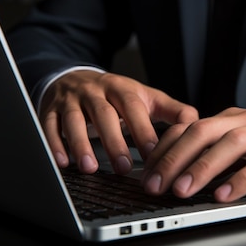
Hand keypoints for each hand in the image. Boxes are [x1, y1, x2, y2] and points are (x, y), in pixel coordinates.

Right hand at [39, 70, 197, 173]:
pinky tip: (62, 162)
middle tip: (123, 167)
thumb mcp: (145, 97)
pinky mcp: (51, 109)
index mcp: (122, 88)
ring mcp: (71, 99)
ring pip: (74, 119)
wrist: (75, 77)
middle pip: (103, 113)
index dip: (142, 130)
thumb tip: (196, 124)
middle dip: (113, 140)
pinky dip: (54, 144)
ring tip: (90, 168)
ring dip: (80, 144)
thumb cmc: (115, 95)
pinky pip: (49, 125)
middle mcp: (95, 91)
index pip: (133, 107)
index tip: (152, 154)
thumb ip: (171, 111)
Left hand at [142, 108, 245, 201]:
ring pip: (232, 143)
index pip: (191, 126)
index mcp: (234, 118)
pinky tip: (225, 195)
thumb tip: (182, 170)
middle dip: (175, 158)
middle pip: (204, 131)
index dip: (165, 147)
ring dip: (203, 167)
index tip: (147, 171)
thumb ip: (221, 149)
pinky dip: (243, 179)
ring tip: (182, 190)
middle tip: (155, 184)